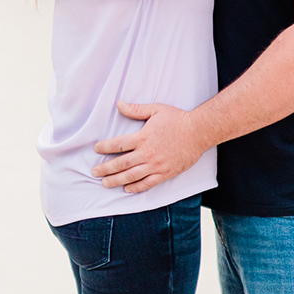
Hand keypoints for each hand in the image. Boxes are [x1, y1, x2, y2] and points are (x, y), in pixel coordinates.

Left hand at [92, 102, 207, 194]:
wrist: (199, 131)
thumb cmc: (178, 119)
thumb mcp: (156, 109)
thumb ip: (136, 109)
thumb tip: (119, 104)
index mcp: (143, 137)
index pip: (118, 144)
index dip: (105, 147)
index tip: (96, 149)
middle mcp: (147, 153)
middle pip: (121, 163)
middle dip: (106, 168)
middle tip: (95, 172)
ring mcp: (156, 165)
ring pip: (132, 176)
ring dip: (116, 180)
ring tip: (105, 183)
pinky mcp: (165, 173)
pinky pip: (148, 183)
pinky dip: (136, 187)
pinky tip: (127, 189)